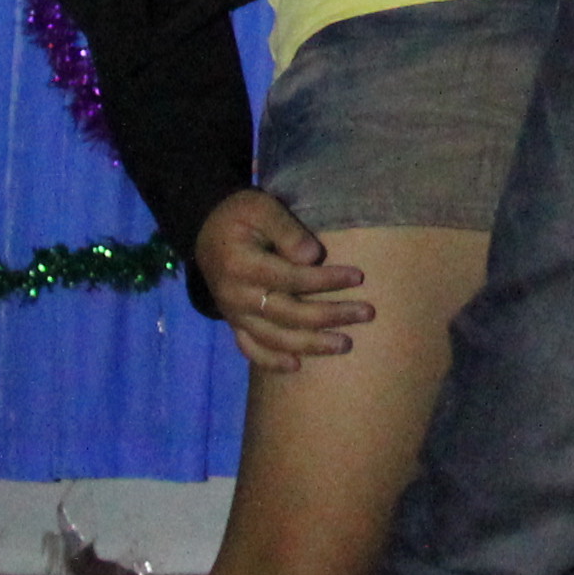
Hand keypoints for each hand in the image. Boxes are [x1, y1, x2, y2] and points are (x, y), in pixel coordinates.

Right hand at [194, 186, 370, 372]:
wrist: (206, 230)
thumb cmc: (240, 215)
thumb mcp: (261, 208)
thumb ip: (286, 230)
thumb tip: (313, 256)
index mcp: (242, 266)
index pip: (292, 279)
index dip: (325, 280)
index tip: (358, 277)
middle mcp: (237, 297)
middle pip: (289, 314)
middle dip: (331, 315)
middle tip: (367, 313)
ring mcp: (234, 314)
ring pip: (275, 338)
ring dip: (311, 345)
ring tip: (345, 345)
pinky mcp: (234, 323)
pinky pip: (251, 348)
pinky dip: (271, 361)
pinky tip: (296, 366)